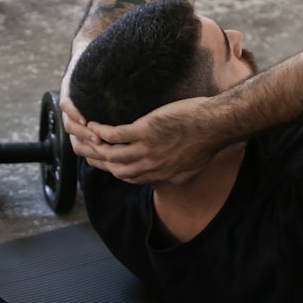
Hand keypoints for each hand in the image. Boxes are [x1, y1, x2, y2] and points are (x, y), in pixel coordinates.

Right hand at [85, 97, 220, 183]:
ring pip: (111, 154)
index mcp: (159, 175)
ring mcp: (146, 149)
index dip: (114, 171)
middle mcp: (149, 166)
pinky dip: (101, 131)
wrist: (215, 126)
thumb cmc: (208, 143)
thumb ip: (176, 175)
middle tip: (88, 149)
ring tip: (87, 135)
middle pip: (115, 168)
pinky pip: (114, 135)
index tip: (105, 163)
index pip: (129, 177)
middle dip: (98, 160)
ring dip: (96, 145)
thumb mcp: (191, 169)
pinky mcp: (145, 131)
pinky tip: (94, 124)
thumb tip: (169, 178)